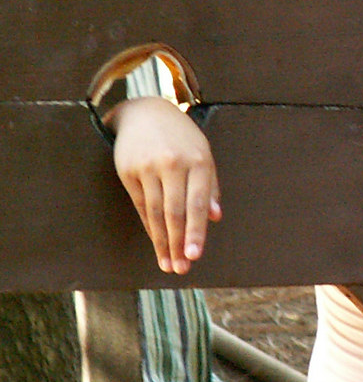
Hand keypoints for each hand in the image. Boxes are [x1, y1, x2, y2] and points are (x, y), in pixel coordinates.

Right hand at [111, 96, 220, 273]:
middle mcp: (171, 164)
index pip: (196, 203)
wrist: (145, 113)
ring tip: (169, 264)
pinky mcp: (128, 170)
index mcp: (197, 161)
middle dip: (178, 243)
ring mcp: (147, 167)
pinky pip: (141, 205)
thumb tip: (215, 217)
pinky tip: (157, 244)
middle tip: (181, 269)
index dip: (195, 232)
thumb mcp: (203, 157)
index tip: (195, 256)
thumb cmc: (183, 141)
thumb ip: (210, 187)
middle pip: (174, 212)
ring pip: (155, 212)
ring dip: (162, 242)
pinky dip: (150, 227)